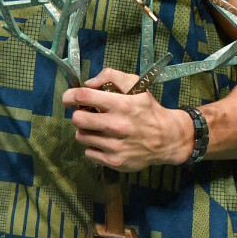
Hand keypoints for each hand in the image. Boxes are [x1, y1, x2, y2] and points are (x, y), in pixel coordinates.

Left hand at [62, 67, 191, 170]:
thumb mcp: (136, 84)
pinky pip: (89, 152)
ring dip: (86, 131)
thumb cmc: (148, 110)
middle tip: (87, 114)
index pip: (83, 96)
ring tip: (99, 128)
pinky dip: (93, 146)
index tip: (69, 99)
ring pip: (81, 136)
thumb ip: (110, 76)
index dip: (70, 96)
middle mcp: (117, 125)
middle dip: (78, 114)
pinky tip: (105, 141)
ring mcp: (115, 145)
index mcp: (121, 104)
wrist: (167, 138)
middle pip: (77, 119)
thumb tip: (87, 83)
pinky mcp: (115, 161)